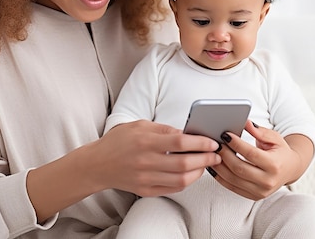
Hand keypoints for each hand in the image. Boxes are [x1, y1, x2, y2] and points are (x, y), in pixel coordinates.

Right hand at [94, 120, 220, 196]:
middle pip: (184, 163)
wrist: (97, 164)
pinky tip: (192, 174)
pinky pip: (173, 189)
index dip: (200, 142)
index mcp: (145, 141)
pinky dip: (186, 182)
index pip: (180, 142)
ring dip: (199, 172)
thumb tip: (187, 133)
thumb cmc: (119, 141)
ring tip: (206, 164)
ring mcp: (146, 178)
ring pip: (182, 179)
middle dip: (206, 159)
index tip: (212, 142)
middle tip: (217, 155)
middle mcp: (146, 161)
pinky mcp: (145, 190)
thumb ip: (163, 129)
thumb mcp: (140, 126)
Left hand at [209, 121, 312, 200]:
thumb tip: (245, 122)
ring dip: (219, 166)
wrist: (290, 169)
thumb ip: (259, 131)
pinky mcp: (253, 196)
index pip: (251, 154)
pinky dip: (220, 177)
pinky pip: (232, 187)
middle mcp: (268, 181)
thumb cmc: (280, 151)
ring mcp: (260, 191)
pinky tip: (214, 166)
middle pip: (239, 168)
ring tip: (212, 153)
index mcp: (275, 165)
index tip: (225, 134)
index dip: (236, 144)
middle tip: (215, 143)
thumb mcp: (274, 138)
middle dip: (224, 154)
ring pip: (233, 179)